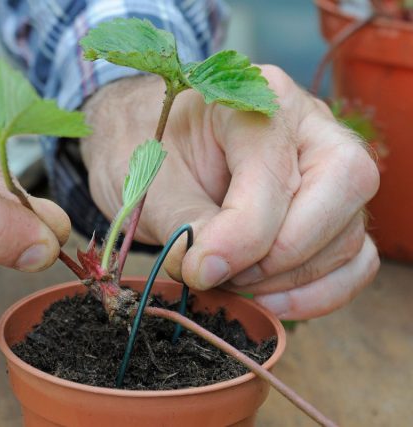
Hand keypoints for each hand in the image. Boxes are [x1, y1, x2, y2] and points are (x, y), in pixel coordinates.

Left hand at [81, 68, 379, 319]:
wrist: (146, 141)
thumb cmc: (148, 150)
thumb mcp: (152, 183)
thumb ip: (185, 226)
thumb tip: (208, 273)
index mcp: (258, 97)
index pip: (276, 171)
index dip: (240, 236)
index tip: (197, 270)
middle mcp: (310, 125)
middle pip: (344, 188)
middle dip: (278, 253)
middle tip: (218, 274)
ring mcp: (331, 168)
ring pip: (349, 234)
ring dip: (290, 278)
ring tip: (229, 280)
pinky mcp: (335, 212)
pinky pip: (355, 261)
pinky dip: (317, 292)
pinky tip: (266, 299)